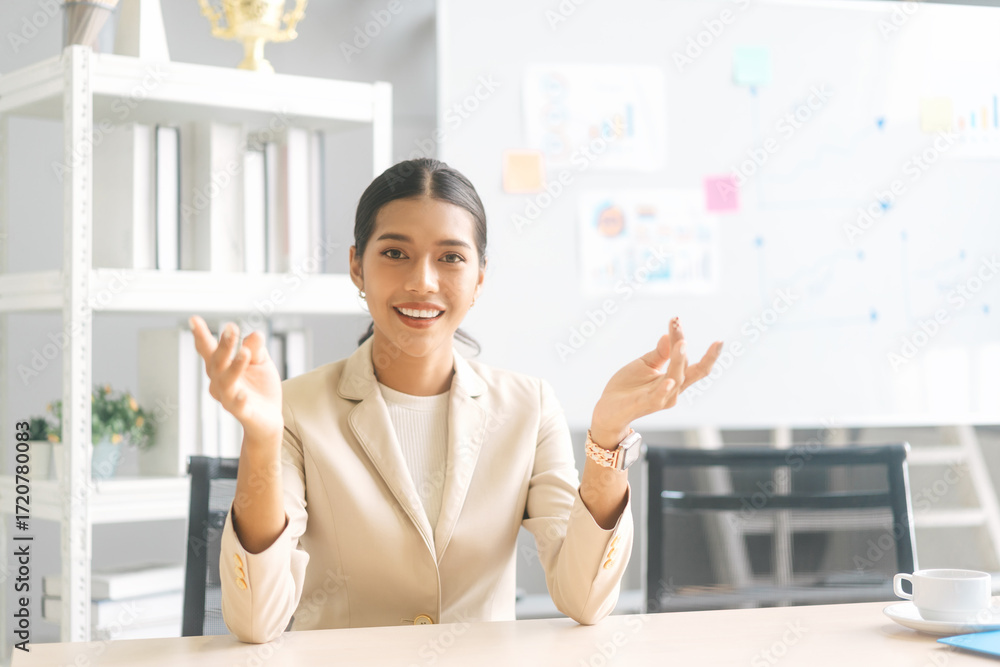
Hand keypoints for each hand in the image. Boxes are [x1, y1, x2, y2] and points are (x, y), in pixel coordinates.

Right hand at [189, 315, 283, 446]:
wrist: (269, 418)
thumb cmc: (260, 387)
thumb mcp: (260, 363)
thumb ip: (256, 349)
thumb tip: (256, 334)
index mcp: (222, 366)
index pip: (209, 349)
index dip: (201, 335)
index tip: (193, 319)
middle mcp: (219, 381)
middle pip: (218, 362)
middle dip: (224, 345)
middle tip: (231, 328)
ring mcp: (229, 397)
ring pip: (226, 381)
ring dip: (234, 366)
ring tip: (244, 352)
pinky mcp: (243, 412)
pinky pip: (238, 406)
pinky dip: (239, 400)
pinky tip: (244, 394)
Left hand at [592, 317, 722, 434]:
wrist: (608, 409)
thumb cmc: (628, 388)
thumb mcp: (644, 364)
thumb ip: (660, 353)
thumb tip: (669, 335)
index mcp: (674, 379)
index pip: (686, 358)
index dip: (681, 339)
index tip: (676, 320)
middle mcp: (673, 390)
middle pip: (691, 370)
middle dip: (695, 351)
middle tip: (693, 330)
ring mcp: (661, 398)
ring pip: (676, 378)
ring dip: (679, 360)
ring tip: (681, 343)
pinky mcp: (646, 404)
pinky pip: (658, 397)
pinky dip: (665, 389)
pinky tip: (670, 381)